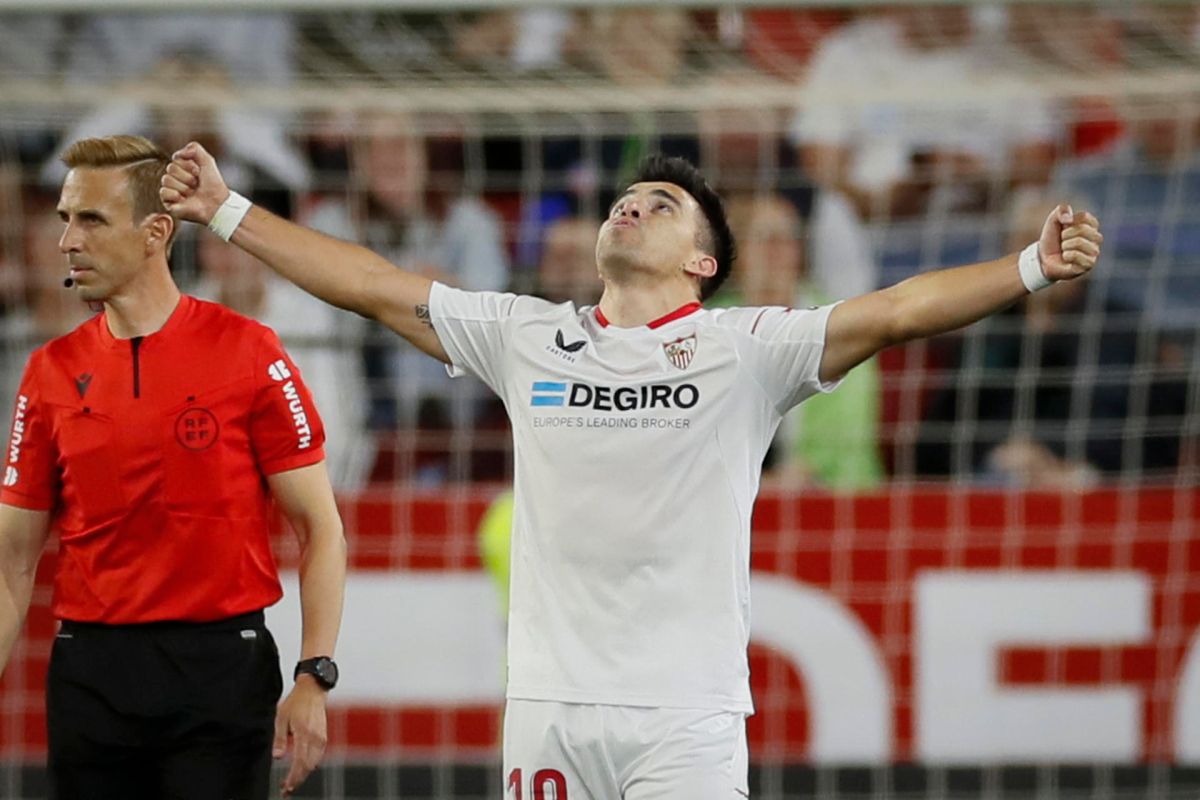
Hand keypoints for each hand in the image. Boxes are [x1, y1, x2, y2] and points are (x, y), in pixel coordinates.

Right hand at [159, 141, 230, 225]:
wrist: (216, 204)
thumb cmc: (214, 185)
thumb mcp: (208, 161)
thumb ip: (194, 148)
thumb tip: (177, 154)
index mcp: (183, 168)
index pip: (176, 158)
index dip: (189, 165)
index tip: (199, 173)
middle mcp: (175, 178)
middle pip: (170, 168)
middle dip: (187, 177)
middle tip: (196, 185)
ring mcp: (171, 190)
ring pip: (166, 179)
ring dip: (183, 187)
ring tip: (192, 193)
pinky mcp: (168, 202)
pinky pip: (163, 192)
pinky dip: (175, 195)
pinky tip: (184, 200)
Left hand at [273, 676, 328, 796]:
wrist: (313, 689)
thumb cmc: (296, 702)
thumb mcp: (281, 718)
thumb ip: (280, 739)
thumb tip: (277, 757)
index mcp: (304, 734)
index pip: (299, 762)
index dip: (293, 777)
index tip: (286, 786)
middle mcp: (315, 737)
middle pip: (308, 766)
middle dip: (298, 779)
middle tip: (287, 788)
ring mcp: (321, 737)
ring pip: (314, 762)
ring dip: (304, 773)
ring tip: (293, 780)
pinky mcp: (323, 736)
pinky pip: (318, 755)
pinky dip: (311, 764)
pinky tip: (303, 766)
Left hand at [1038, 203, 1102, 281]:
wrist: (1043, 258)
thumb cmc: (1052, 239)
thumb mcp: (1053, 220)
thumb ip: (1061, 210)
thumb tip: (1069, 219)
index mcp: (1092, 225)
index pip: (1084, 216)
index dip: (1069, 222)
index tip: (1064, 228)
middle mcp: (1096, 238)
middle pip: (1082, 229)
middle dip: (1066, 234)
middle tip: (1063, 241)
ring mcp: (1094, 252)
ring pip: (1079, 242)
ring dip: (1065, 246)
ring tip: (1064, 250)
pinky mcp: (1089, 265)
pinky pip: (1077, 255)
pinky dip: (1066, 256)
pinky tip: (1066, 258)